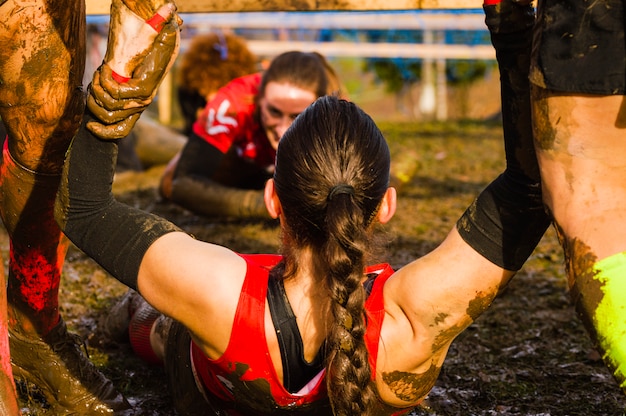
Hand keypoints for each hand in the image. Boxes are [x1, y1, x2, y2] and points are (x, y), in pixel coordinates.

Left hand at [87, 3, 180, 138]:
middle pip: (112, 109)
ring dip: (94, 104)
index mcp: (146, 87)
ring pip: (108, 118)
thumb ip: (163, 27)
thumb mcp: (159, 39)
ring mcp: (134, 110)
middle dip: (97, 92)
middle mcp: (141, 103)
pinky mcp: (126, 114)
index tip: (103, 69)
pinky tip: (90, 126)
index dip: (108, 85)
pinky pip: (117, 132)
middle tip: (95, 78)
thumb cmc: (155, 51)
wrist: (154, 65)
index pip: (124, 94)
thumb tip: (172, 9)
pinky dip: (102, 133)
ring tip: (91, 89)